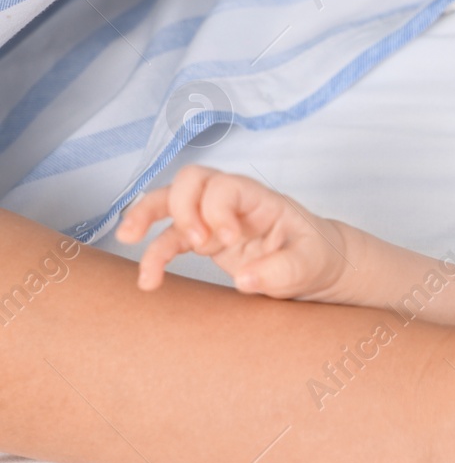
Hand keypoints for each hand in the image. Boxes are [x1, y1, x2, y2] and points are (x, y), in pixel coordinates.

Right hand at [115, 165, 347, 296]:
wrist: (318, 265)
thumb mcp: (311, 264)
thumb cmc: (316, 256)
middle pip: (189, 181)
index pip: (224, 186)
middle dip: (180, 206)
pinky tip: (148, 282)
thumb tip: (244, 279)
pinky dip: (153, 256)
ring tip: (128, 240)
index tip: (229, 240)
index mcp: (259, 198)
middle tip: (197, 243)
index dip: (216, 208)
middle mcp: (231, 203)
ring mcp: (214, 219)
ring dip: (145, 216)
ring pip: (168, 203)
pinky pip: (169, 240)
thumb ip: (283, 270)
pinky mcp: (204, 241)